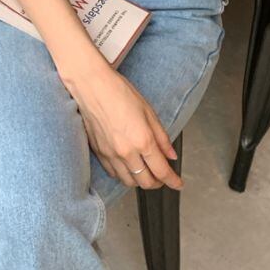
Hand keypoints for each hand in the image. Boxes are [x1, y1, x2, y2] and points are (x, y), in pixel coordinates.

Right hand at [63, 62, 183, 191]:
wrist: (91, 86)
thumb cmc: (119, 92)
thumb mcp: (148, 111)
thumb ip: (161, 136)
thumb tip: (170, 154)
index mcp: (142, 140)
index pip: (161, 171)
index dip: (173, 181)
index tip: (178, 183)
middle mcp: (126, 152)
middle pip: (145, 182)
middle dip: (158, 183)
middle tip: (163, 177)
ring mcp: (110, 155)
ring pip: (129, 182)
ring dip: (141, 181)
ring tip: (147, 173)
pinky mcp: (99, 153)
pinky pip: (113, 174)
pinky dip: (124, 175)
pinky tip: (129, 167)